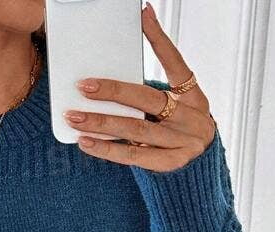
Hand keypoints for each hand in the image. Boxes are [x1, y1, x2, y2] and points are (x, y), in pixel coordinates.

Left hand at [63, 1, 216, 171]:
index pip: (176, 63)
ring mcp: (183, 142)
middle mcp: (191, 117)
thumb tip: (110, 76)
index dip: (159, 40)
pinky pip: (133, 156)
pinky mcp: (171, 164)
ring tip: (75, 117)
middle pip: (149, 99)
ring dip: (102, 123)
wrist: (199, 171)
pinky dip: (107, 150)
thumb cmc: (176, 132)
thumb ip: (150, 93)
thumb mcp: (174, 107)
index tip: (141, 17)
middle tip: (83, 86)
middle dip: (114, 92)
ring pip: (137, 130)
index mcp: (194, 96)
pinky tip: (86, 142)